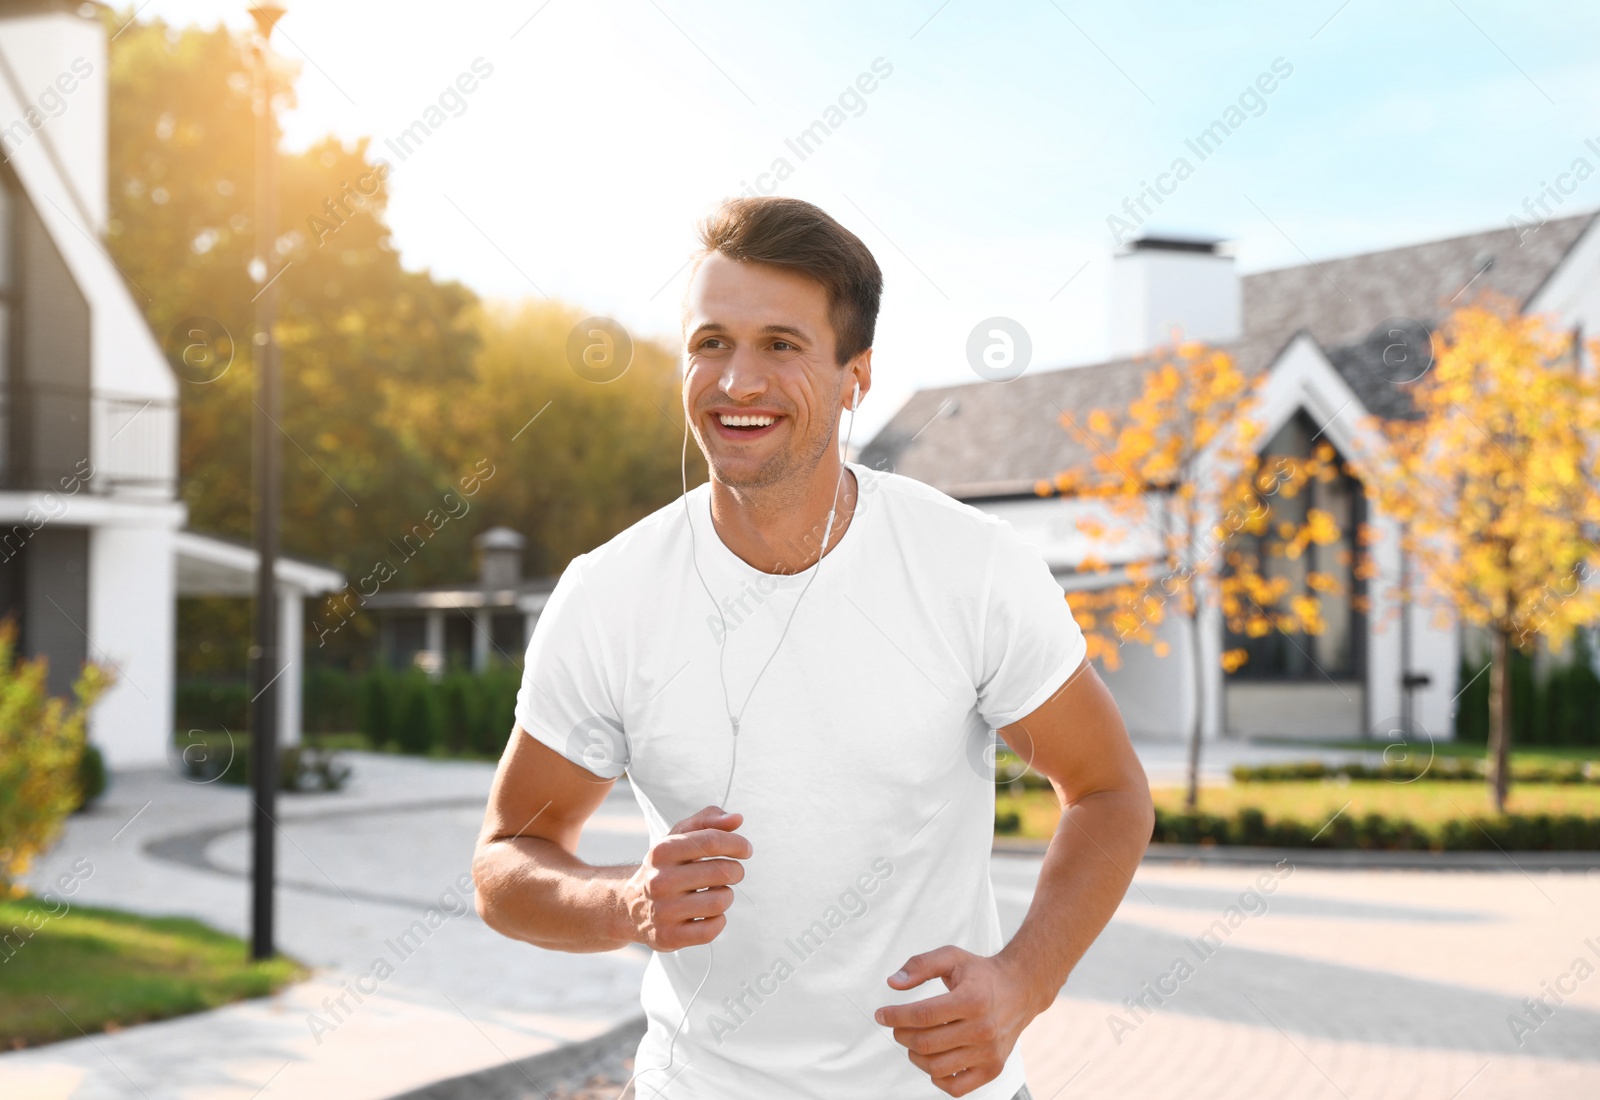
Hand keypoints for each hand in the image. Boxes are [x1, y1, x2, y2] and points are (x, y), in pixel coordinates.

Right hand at [622, 805, 750, 951]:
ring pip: (720, 901)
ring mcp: (663, 911)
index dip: (737, 843)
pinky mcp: (668, 936)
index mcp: (662, 851)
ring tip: (717, 893)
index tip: (746, 850)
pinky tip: (709, 914)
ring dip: (727, 896)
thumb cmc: (666, 867)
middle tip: (731, 873)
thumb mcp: (678, 837)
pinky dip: (718, 920)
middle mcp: (659, 880)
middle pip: (721, 872)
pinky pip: (711, 929)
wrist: (631, 906)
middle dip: (735, 871)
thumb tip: (736, 819)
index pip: (711, 841)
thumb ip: (708, 821)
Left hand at [874, 946, 1042, 1096]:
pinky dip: (937, 1078)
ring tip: (914, 1041)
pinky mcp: (992, 1069)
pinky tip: (933, 1059)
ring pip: (936, 1067)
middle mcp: (983, 1029)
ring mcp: (989, 1053)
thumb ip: (920, 965)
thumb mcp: (952, 957)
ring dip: (915, 1056)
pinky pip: (955, 1087)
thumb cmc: (981, 974)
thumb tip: (893, 983)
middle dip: (902, 1034)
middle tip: (897, 1026)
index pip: (922, 1015)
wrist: (1020, 991)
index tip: (881, 1014)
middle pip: (926, 1043)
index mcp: (972, 1000)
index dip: (895, 1016)